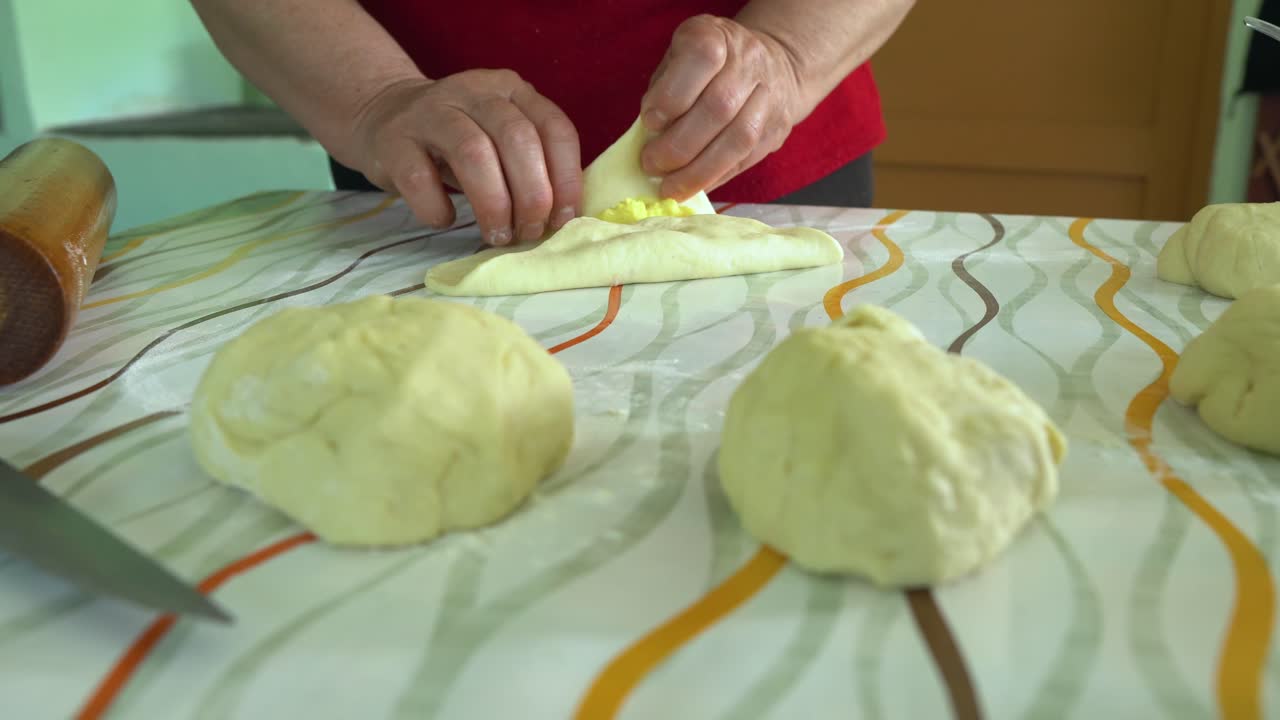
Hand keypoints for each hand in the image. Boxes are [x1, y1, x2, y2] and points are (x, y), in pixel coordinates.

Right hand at [351, 71, 581, 245]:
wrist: (385, 116)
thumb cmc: (458, 140)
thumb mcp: (500, 137)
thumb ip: (532, 164)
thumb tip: (561, 218)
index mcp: (512, 90)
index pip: (554, 128)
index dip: (566, 179)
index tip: (563, 219)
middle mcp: (473, 91)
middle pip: (517, 139)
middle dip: (531, 196)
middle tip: (528, 233)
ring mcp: (429, 111)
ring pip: (473, 153)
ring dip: (493, 204)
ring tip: (497, 235)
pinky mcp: (393, 139)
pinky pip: (419, 178)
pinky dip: (438, 208)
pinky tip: (446, 219)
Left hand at [639, 14, 803, 199]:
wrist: (775, 65)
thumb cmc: (708, 67)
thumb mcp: (678, 60)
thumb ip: (664, 89)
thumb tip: (651, 136)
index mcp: (718, 36)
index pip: (701, 59)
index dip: (673, 95)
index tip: (649, 122)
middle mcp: (749, 62)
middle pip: (719, 107)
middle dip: (679, 145)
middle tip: (651, 164)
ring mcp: (769, 97)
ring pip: (738, 140)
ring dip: (698, 171)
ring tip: (670, 188)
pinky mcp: (777, 130)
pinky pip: (746, 160)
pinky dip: (715, 177)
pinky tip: (692, 187)